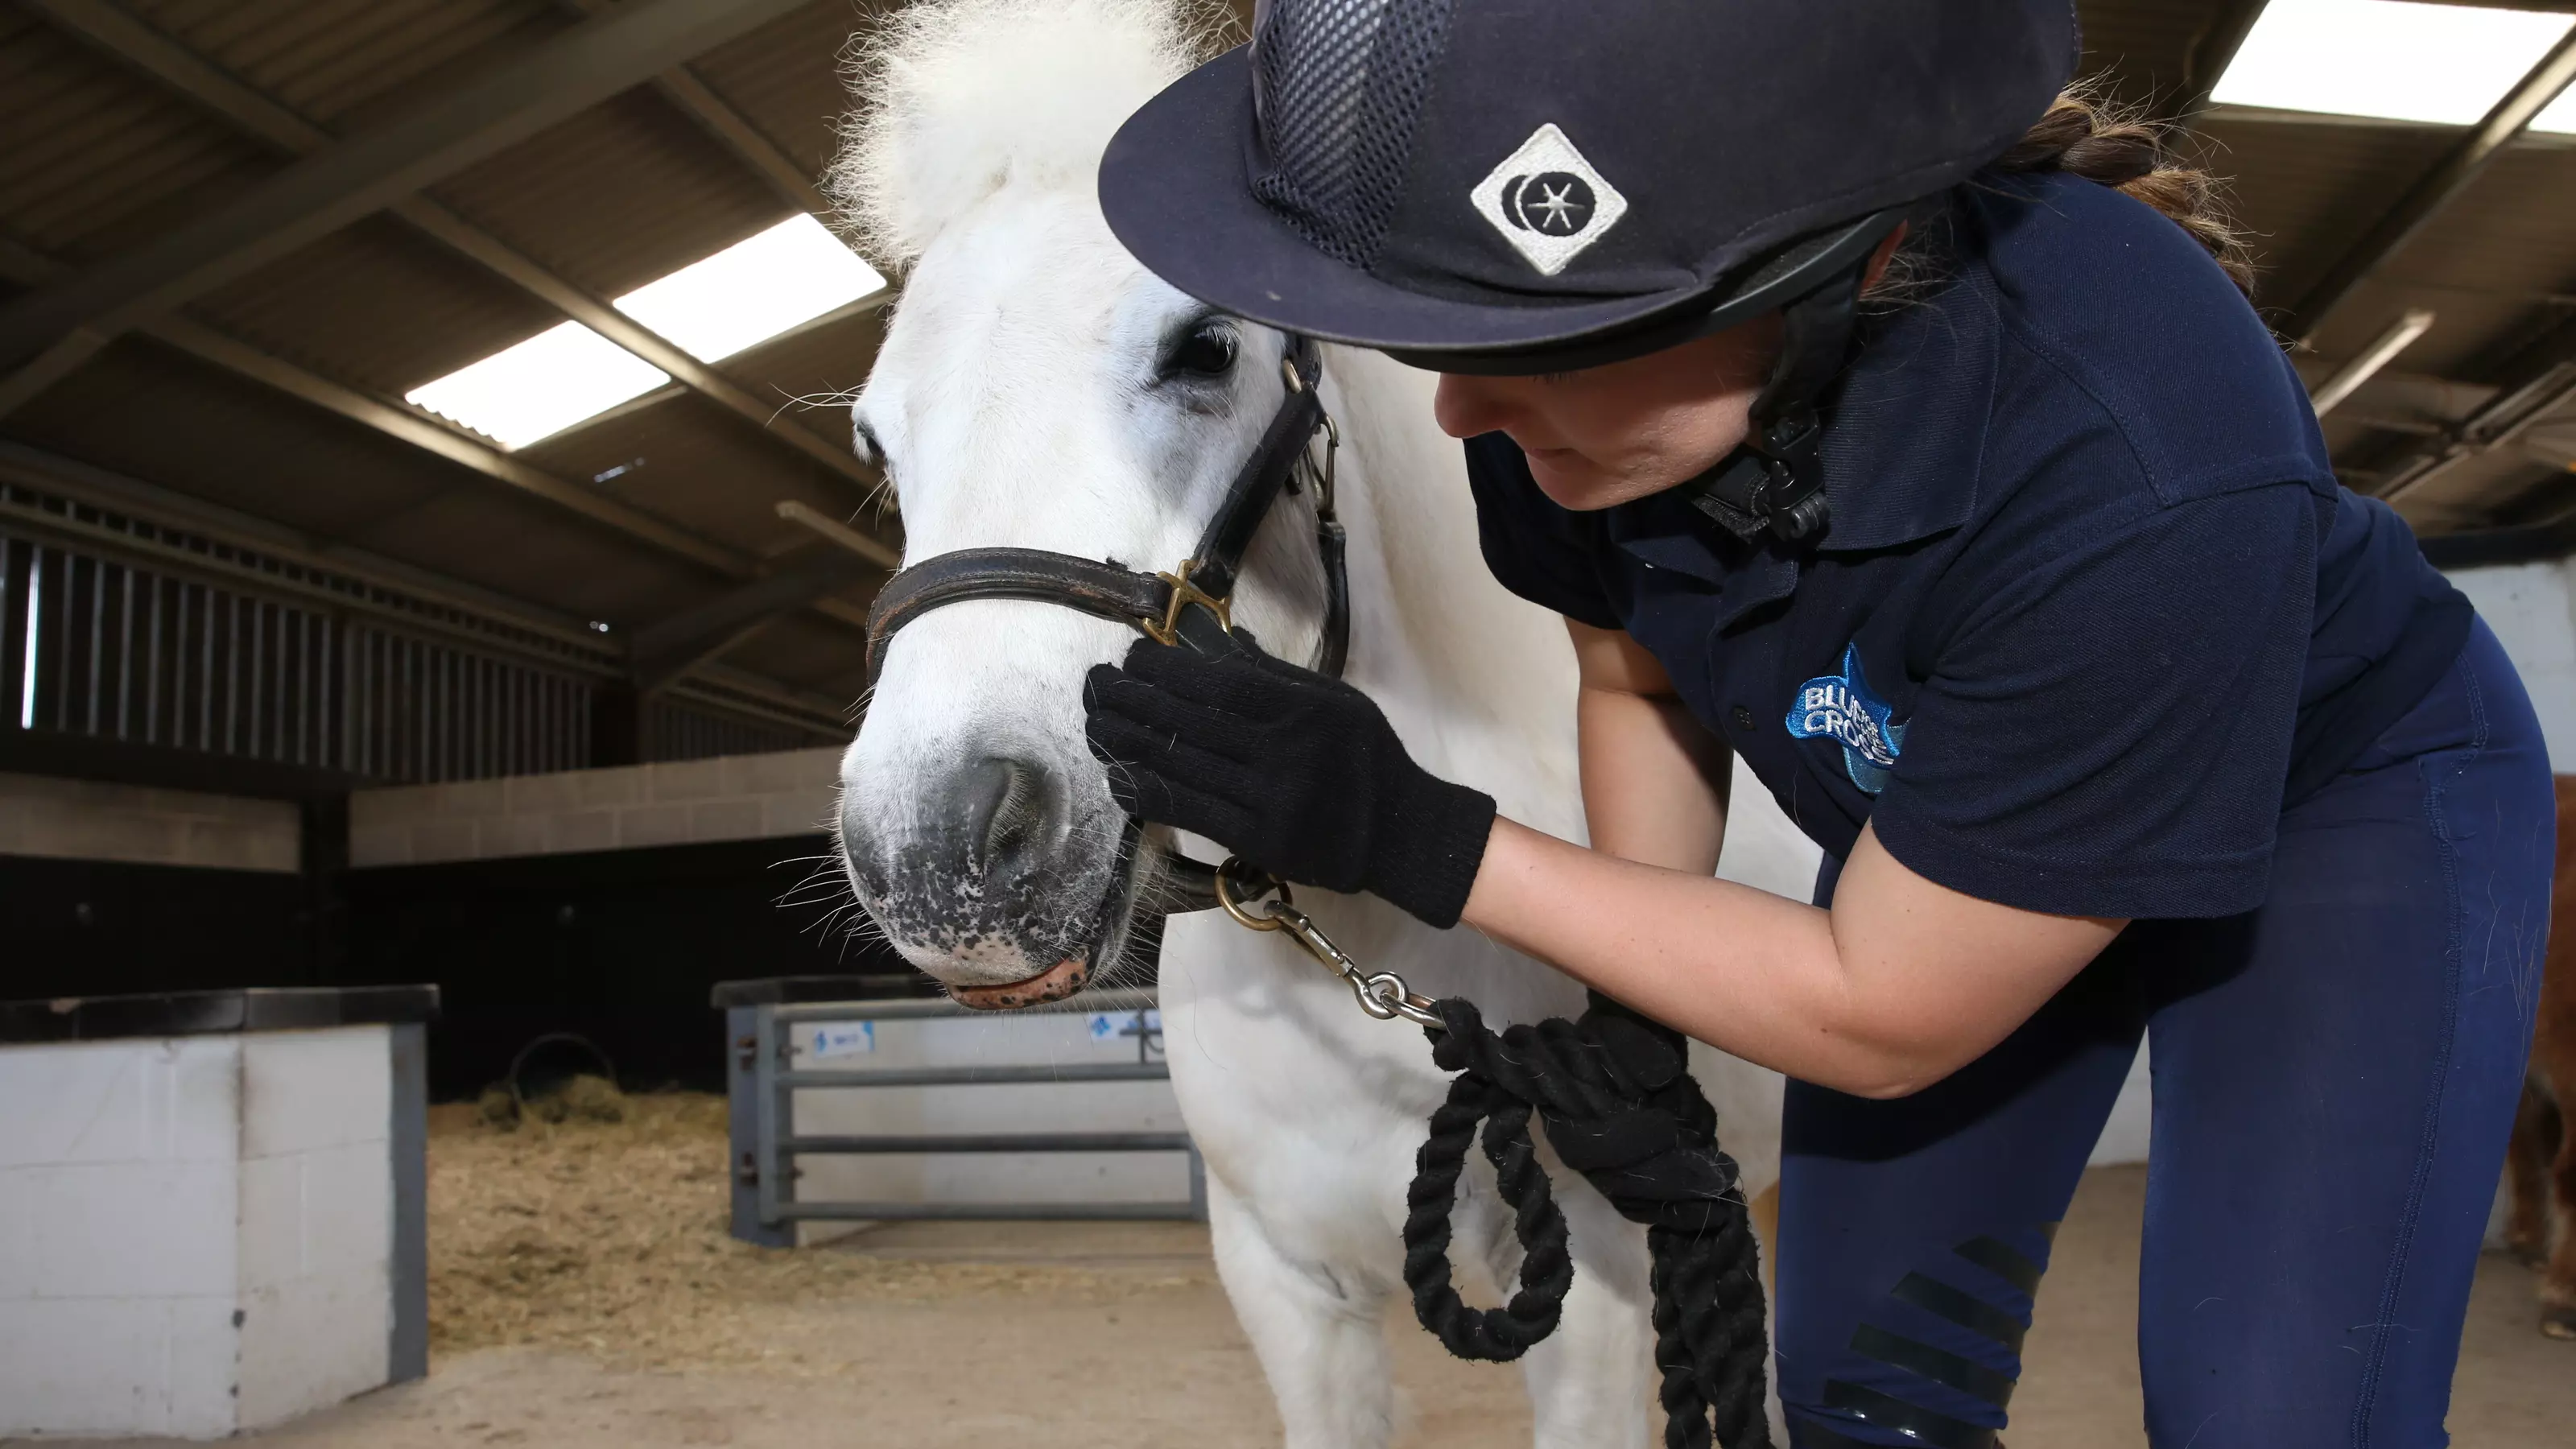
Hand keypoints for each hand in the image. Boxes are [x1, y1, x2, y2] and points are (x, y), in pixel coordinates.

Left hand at [1082, 632, 1495, 927]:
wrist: (1397, 831)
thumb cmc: (1365, 757)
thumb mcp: (1334, 699)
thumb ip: (1274, 674)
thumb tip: (1214, 641)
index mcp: (1303, 710)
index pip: (1219, 683)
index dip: (1166, 669)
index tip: (1132, 657)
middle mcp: (1285, 753)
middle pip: (1190, 721)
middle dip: (1132, 698)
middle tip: (1094, 684)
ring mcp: (1270, 800)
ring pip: (1182, 765)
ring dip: (1128, 742)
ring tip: (1094, 721)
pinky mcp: (1259, 840)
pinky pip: (1191, 811)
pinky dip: (1148, 791)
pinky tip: (1118, 774)